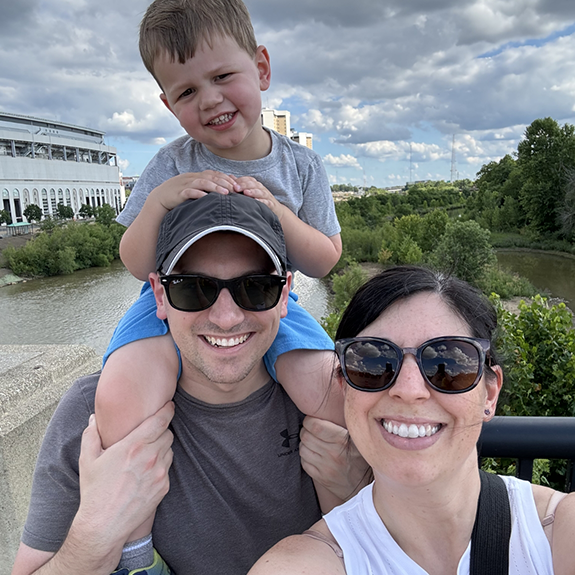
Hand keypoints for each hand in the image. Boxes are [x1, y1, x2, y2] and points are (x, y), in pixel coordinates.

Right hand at [72, 402, 174, 560]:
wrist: (104, 525)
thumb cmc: (95, 491)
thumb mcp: (87, 460)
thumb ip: (91, 435)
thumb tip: (95, 419)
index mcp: (133, 446)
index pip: (160, 421)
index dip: (167, 410)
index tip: (169, 405)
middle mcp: (150, 457)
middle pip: (167, 433)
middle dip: (161, 430)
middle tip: (151, 433)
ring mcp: (159, 472)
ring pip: (169, 449)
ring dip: (162, 447)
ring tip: (147, 453)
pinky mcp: (164, 486)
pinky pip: (168, 467)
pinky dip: (161, 464)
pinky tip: (147, 470)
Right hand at [151, 171, 239, 210]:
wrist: (159, 199)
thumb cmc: (180, 196)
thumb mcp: (194, 189)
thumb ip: (207, 188)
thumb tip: (225, 193)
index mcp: (197, 176)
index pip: (215, 174)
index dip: (227, 178)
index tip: (238, 185)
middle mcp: (192, 178)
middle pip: (211, 177)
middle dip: (225, 183)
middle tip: (237, 190)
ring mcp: (185, 184)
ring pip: (203, 182)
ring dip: (215, 187)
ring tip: (226, 193)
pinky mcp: (178, 193)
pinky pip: (189, 192)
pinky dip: (198, 194)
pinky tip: (206, 198)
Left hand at [234, 176, 286, 220]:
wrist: (276, 209)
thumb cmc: (260, 200)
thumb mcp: (250, 191)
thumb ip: (240, 184)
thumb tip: (229, 177)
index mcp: (255, 184)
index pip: (248, 179)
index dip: (240, 181)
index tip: (232, 184)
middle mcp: (261, 188)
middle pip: (253, 184)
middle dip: (244, 185)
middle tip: (236, 188)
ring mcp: (267, 196)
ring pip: (260, 192)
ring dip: (253, 192)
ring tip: (246, 193)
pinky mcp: (271, 204)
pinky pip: (267, 202)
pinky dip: (262, 201)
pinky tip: (257, 201)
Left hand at [300, 416, 370, 501]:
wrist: (365, 484)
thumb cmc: (361, 456)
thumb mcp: (358, 437)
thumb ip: (346, 423)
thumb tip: (333, 406)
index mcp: (342, 440)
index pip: (315, 426)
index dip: (309, 421)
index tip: (312, 421)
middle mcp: (333, 454)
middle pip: (306, 436)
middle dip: (305, 431)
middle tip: (311, 431)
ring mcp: (326, 468)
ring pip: (302, 449)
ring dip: (305, 444)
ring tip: (313, 443)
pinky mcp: (321, 478)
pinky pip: (304, 462)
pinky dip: (306, 456)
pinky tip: (314, 455)